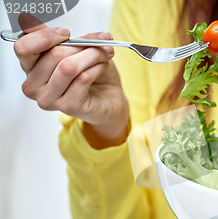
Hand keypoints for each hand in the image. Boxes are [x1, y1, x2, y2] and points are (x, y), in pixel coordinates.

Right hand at [14, 24, 128, 147]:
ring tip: (105, 53)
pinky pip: (82, 78)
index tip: (66, 32)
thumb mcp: (76, 50)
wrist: (109, 99)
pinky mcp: (68, 107)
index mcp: (29, 67)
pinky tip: (103, 66)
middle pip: (53, 55)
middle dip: (81, 44)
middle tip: (100, 42)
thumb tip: (57, 28)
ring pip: (68, 67)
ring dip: (92, 55)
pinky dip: (97, 67)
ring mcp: (49, 99)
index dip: (45, 36)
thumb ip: (64, 38)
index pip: (23, 47)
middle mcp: (33, 85)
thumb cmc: (92, 74)